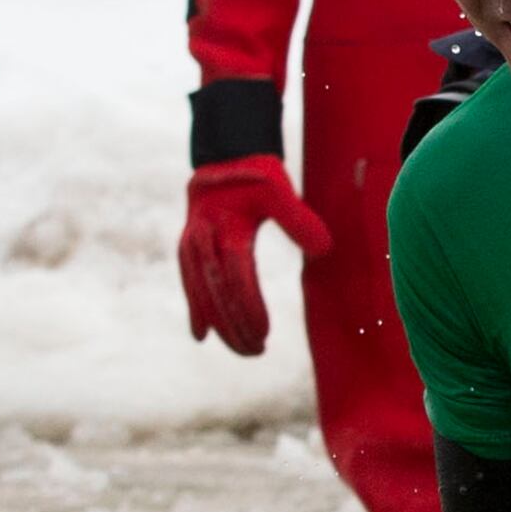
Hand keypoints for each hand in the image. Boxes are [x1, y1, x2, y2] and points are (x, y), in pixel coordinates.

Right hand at [180, 156, 332, 355]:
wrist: (223, 159)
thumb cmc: (258, 177)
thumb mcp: (280, 190)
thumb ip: (299, 219)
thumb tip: (323, 250)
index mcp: (225, 226)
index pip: (236, 276)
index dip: (249, 306)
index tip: (265, 332)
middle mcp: (203, 239)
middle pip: (217, 292)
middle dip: (235, 326)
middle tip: (257, 352)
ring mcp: (191, 246)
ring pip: (202, 294)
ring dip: (220, 326)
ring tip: (243, 350)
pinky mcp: (187, 250)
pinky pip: (190, 286)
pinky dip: (196, 311)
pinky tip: (201, 338)